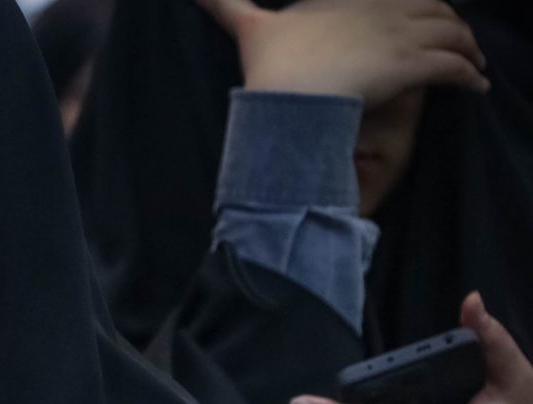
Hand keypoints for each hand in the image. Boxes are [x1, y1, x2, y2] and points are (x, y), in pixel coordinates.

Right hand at [194, 0, 485, 103]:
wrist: (291, 96)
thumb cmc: (274, 64)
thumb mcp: (249, 26)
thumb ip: (226, 4)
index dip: (418, 3)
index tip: (424, 15)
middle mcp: (386, 8)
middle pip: (436, 9)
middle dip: (452, 24)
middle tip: (458, 41)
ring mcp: (403, 35)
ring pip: (452, 34)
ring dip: (468, 48)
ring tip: (473, 63)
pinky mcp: (415, 65)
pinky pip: (455, 66)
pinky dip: (470, 75)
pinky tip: (476, 85)